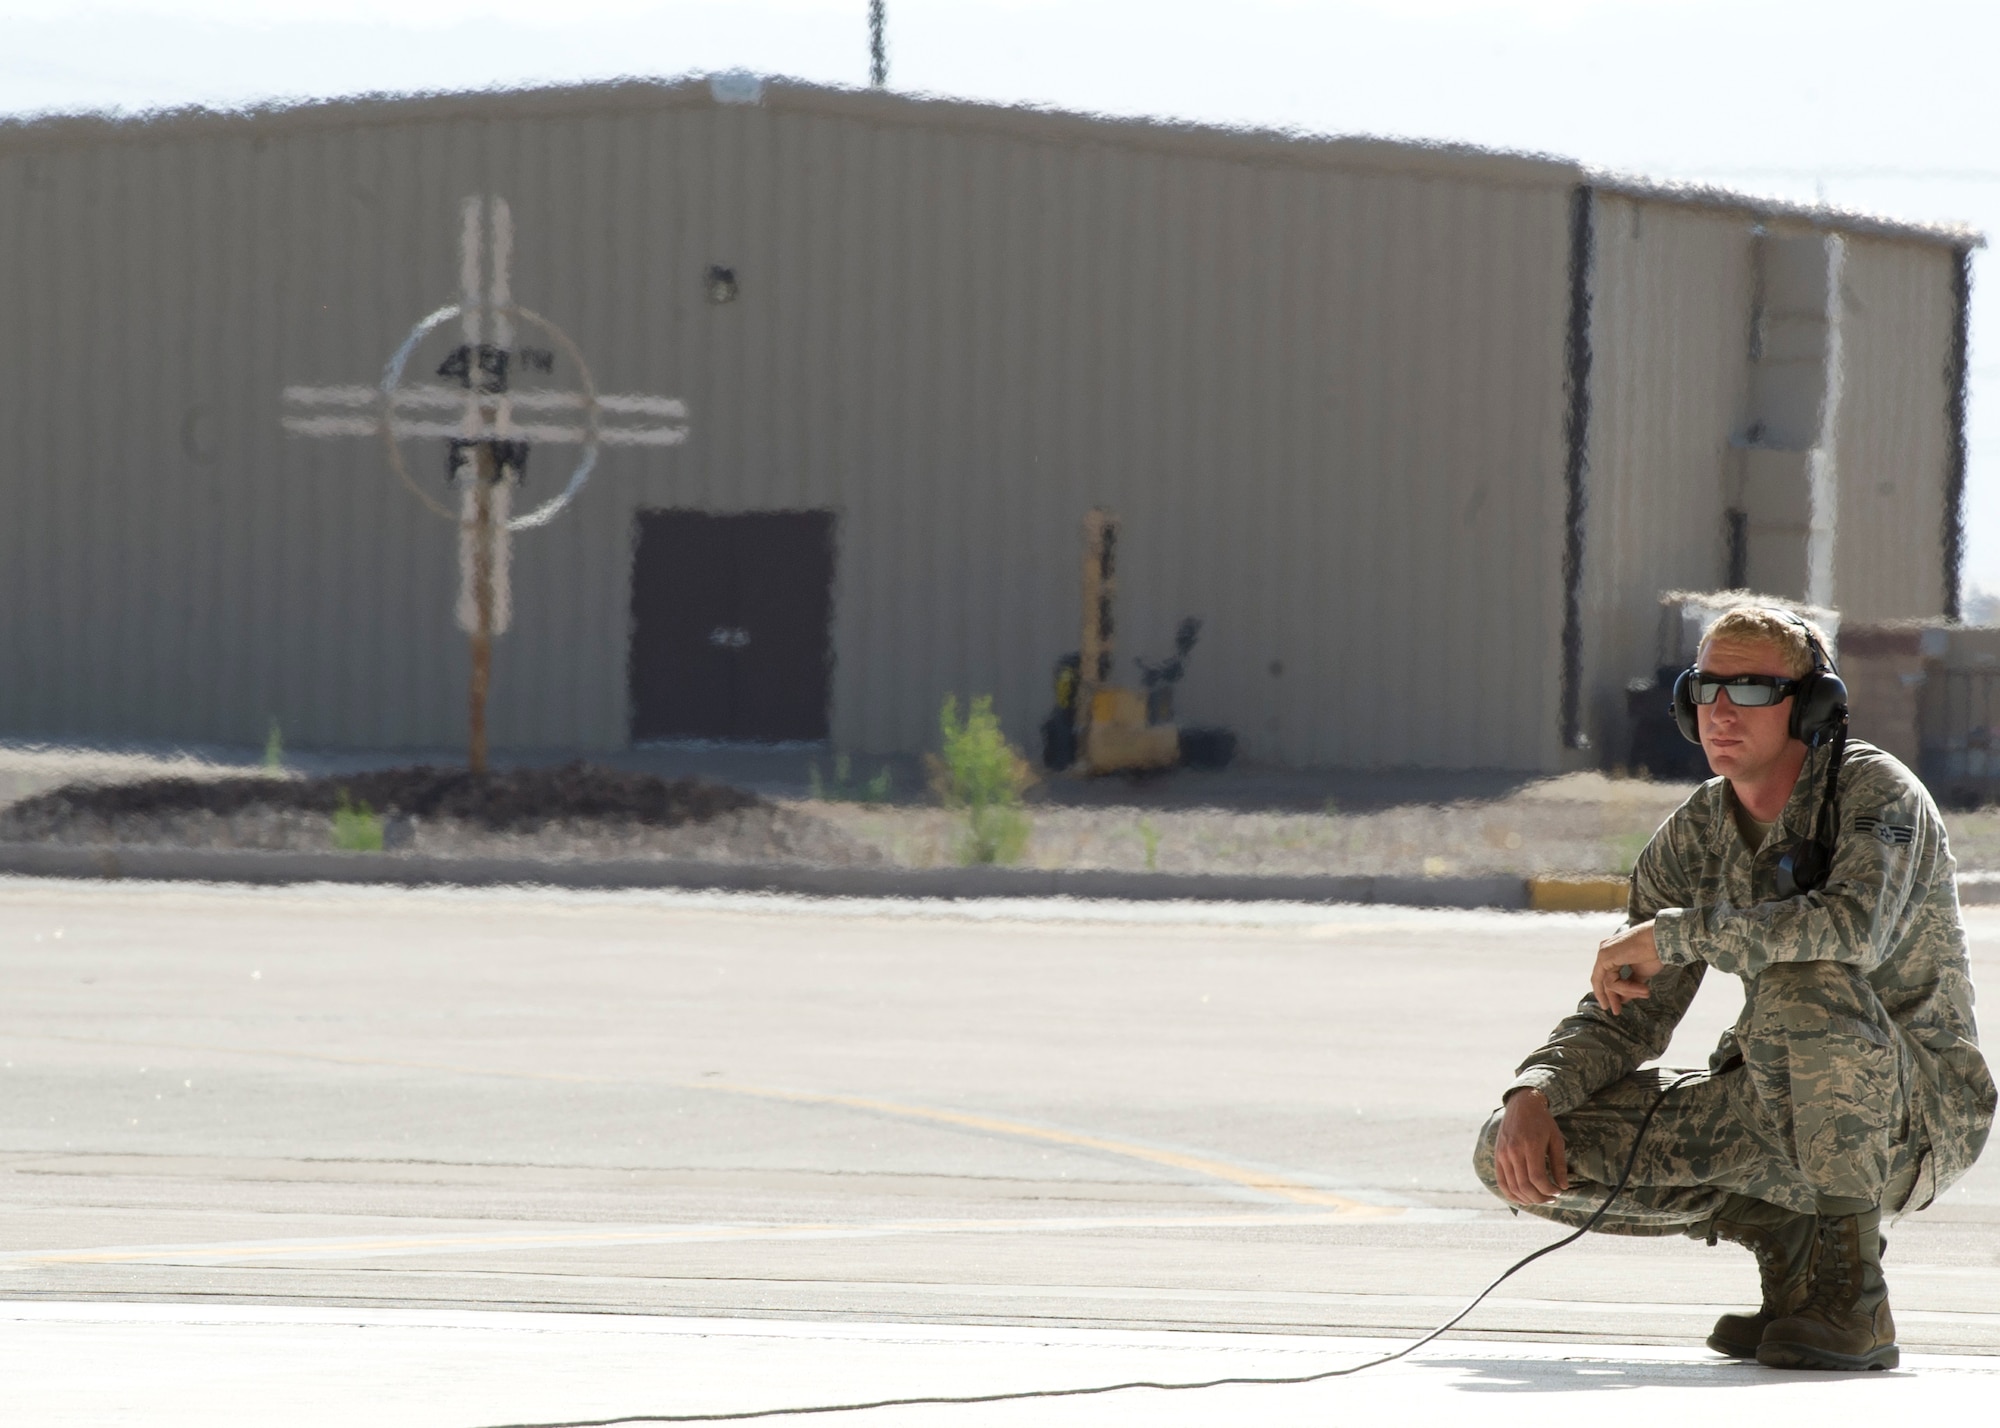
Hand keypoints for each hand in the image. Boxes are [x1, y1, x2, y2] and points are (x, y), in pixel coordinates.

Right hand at [1494, 1088, 1567, 1204]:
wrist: (1522, 1105)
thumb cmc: (1542, 1122)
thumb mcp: (1556, 1139)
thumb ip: (1559, 1164)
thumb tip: (1563, 1186)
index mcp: (1530, 1145)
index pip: (1537, 1178)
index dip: (1549, 1190)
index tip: (1558, 1191)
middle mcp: (1513, 1151)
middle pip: (1524, 1185)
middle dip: (1540, 1198)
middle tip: (1551, 1198)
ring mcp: (1502, 1154)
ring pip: (1512, 1187)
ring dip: (1527, 1198)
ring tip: (1539, 1198)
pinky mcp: (1497, 1156)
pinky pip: (1501, 1182)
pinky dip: (1511, 1194)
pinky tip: (1523, 1198)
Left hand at [1592, 921, 1662, 1015]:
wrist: (1663, 940)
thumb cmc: (1655, 953)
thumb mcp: (1640, 973)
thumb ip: (1630, 984)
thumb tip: (1623, 999)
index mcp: (1612, 953)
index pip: (1606, 976)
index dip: (1610, 993)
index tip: (1617, 1006)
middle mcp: (1604, 951)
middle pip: (1602, 981)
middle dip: (1610, 998)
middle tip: (1616, 1012)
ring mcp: (1603, 953)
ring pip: (1608, 984)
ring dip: (1627, 992)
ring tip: (1645, 992)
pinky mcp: (1605, 956)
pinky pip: (1611, 981)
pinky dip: (1626, 988)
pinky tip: (1643, 989)